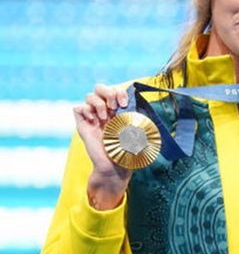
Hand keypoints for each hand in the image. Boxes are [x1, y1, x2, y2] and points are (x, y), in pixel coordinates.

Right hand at [73, 84, 132, 209]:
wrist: (114, 166)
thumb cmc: (128, 151)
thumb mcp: (139, 133)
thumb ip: (140, 119)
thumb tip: (146, 106)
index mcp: (118, 111)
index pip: (115, 90)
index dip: (119, 91)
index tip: (125, 104)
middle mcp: (105, 111)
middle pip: (100, 87)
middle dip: (108, 92)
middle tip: (114, 106)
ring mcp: (93, 117)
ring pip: (89, 96)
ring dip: (98, 103)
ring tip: (105, 118)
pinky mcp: (83, 125)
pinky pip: (78, 108)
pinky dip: (85, 110)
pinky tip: (93, 121)